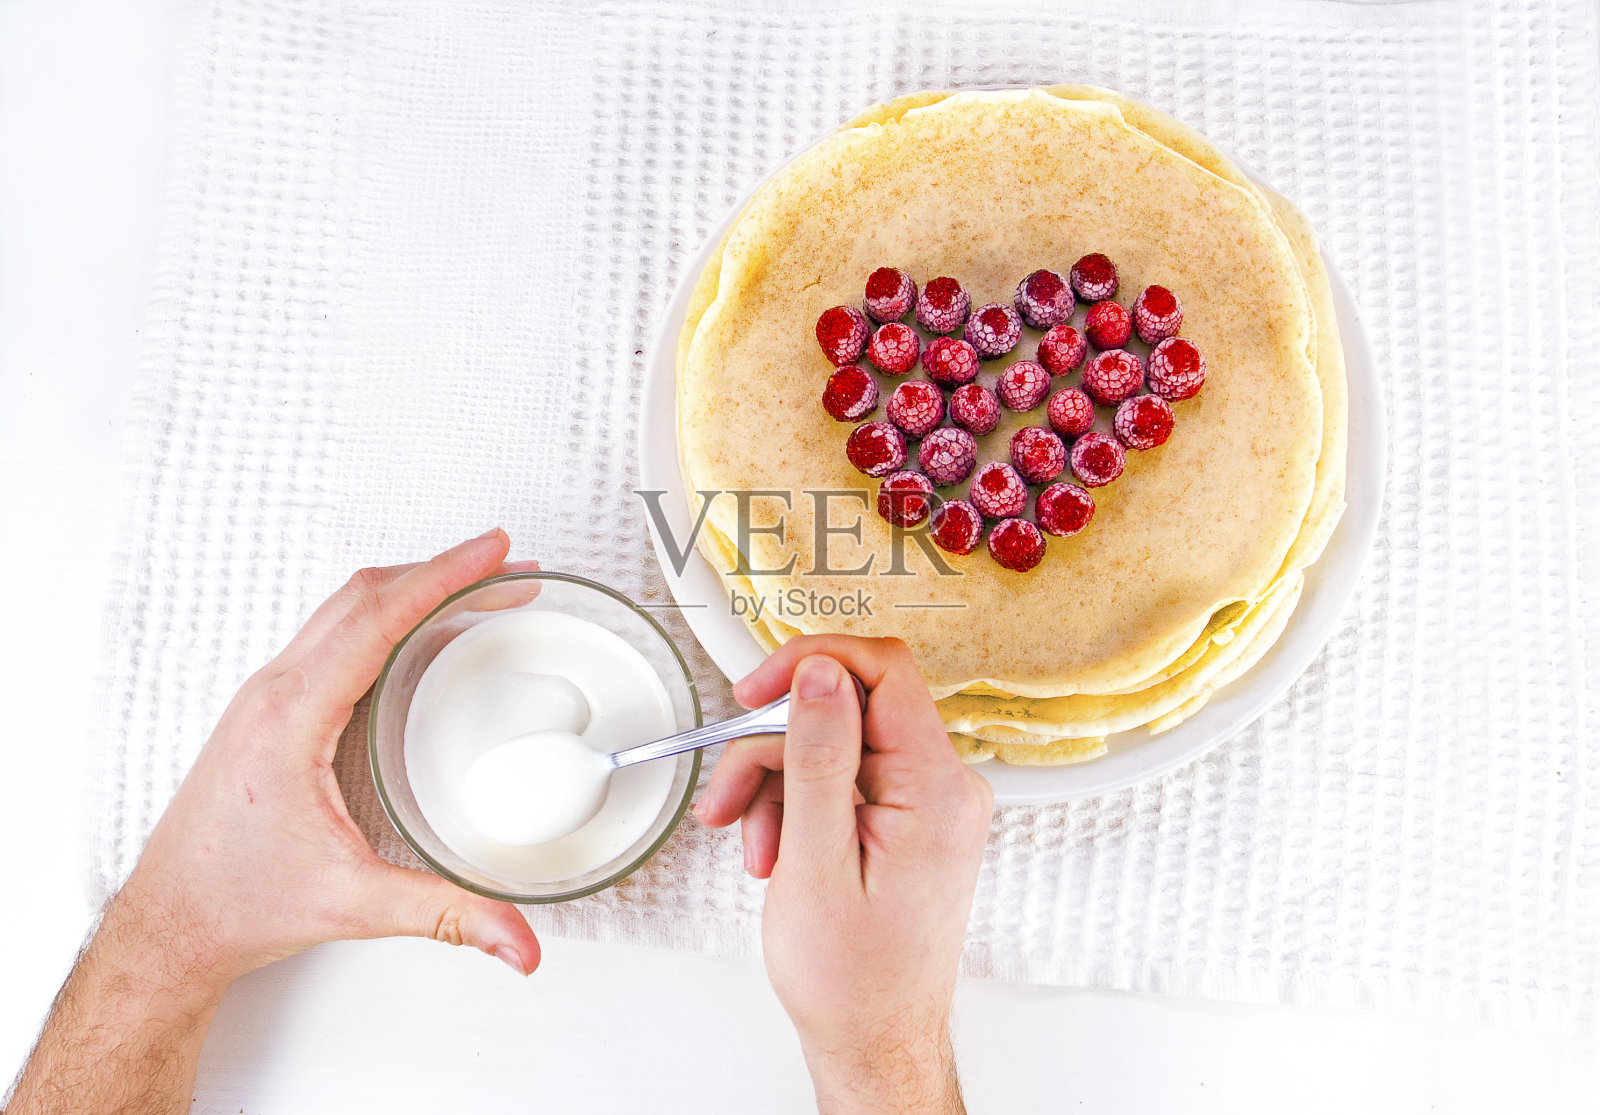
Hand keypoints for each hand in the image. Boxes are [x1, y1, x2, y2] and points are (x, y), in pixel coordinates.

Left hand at [112, 529, 542, 990]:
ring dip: (415, 590)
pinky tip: (424, 639)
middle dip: (443, 571)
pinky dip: (389, 619)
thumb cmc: (235, 902)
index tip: (494, 552)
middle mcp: (275, 693)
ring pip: (347, 611)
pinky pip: (336, 638)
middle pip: (364, 596)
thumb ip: (444, 916)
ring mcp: (270, 697)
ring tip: (480, 592)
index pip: (375, 618)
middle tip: (509, 566)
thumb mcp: (352, 905)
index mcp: (290, 717)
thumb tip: (516, 939)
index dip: (443, 577)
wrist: (170, 923)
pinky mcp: (273, 711)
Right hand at [695, 637, 992, 1114]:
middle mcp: (944, 788)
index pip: (884, 671)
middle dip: (774, 747)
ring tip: (752, 843)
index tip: (755, 690)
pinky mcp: (905, 818)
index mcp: (937, 790)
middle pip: (846, 711)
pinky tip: (775, 851)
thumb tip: (820, 674)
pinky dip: (796, 806)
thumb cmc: (853, 979)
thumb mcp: (817, 863)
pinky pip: (842, 779)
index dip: (812, 664)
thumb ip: (819, 759)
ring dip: (776, 784)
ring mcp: (926, 803)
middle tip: (729, 794)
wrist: (872, 1038)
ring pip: (834, 745)